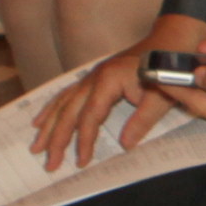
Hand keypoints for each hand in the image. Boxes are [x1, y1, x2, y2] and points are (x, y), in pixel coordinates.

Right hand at [36, 24, 200, 168]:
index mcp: (108, 81)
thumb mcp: (161, 98)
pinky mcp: (94, 77)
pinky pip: (67, 94)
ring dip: (48, 125)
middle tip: (49, 162)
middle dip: (56, 138)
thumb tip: (125, 146)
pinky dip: (53, 108)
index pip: (90, 116)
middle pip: (69, 111)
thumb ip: (142, 121)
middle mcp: (94, 77)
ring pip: (63, 102)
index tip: (81, 161)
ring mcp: (92, 76)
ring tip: (36, 146)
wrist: (170, 43)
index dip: (84, 140)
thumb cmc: (166, 71)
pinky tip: (41, 119)